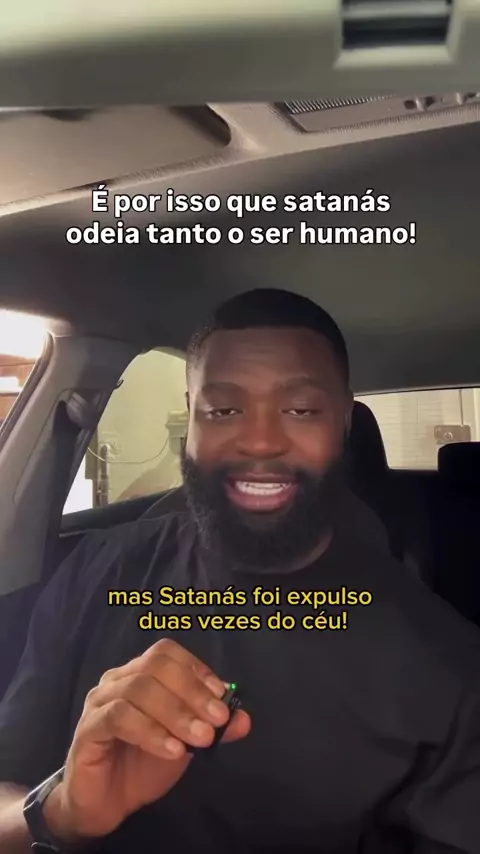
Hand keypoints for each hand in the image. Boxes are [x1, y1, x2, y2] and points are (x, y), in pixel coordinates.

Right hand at [43, 639, 250, 842]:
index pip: (167, 653)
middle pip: (155, 665)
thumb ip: (210, 727)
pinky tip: (173, 750)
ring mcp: (99, 702)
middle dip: (191, 691)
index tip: (221, 695)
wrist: (104, 804)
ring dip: (176, 713)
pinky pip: (119, 718)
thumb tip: (242, 717)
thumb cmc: (142, 765)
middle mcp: (117, 680)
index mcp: (139, 674)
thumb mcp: (184, 743)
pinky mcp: (88, 729)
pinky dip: (151, 732)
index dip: (196, 669)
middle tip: (216, 720)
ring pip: (139, 689)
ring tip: (200, 739)